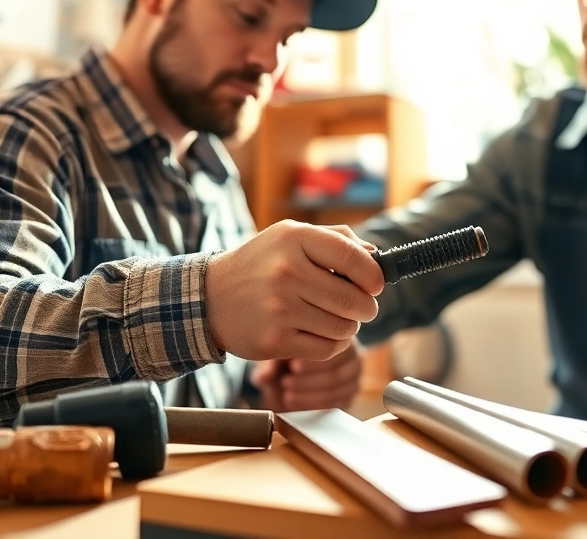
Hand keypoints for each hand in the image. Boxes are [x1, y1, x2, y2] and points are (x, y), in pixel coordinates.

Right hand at [204, 221, 383, 361]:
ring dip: (349, 326)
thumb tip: (376, 255)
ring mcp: (279, 309)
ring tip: (335, 318)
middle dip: (366, 307)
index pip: (353, 257)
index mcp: (293, 239)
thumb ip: (335, 239)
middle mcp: (286, 272)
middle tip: (362, 307)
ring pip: (344, 328)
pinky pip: (327, 349)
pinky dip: (334, 344)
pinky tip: (323, 333)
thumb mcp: (290, 237)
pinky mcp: (275, 340)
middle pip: (354, 299)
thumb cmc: (260, 265)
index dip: (374, 275)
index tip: (376, 284)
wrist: (209, 298)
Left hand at [250, 341, 364, 411]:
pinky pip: (337, 402)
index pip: (334, 345)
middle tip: (286, 382)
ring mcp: (354, 374)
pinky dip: (312, 404)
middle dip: (309, 379)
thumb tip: (263, 377)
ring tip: (286, 392)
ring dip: (308, 392)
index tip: (292, 365)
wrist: (289, 372)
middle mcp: (353, 352)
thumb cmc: (285, 355)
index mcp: (338, 332)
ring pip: (336, 387)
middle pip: (336, 369)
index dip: (312, 358)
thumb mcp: (276, 353)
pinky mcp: (351, 394)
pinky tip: (293, 401)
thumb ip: (271, 362)